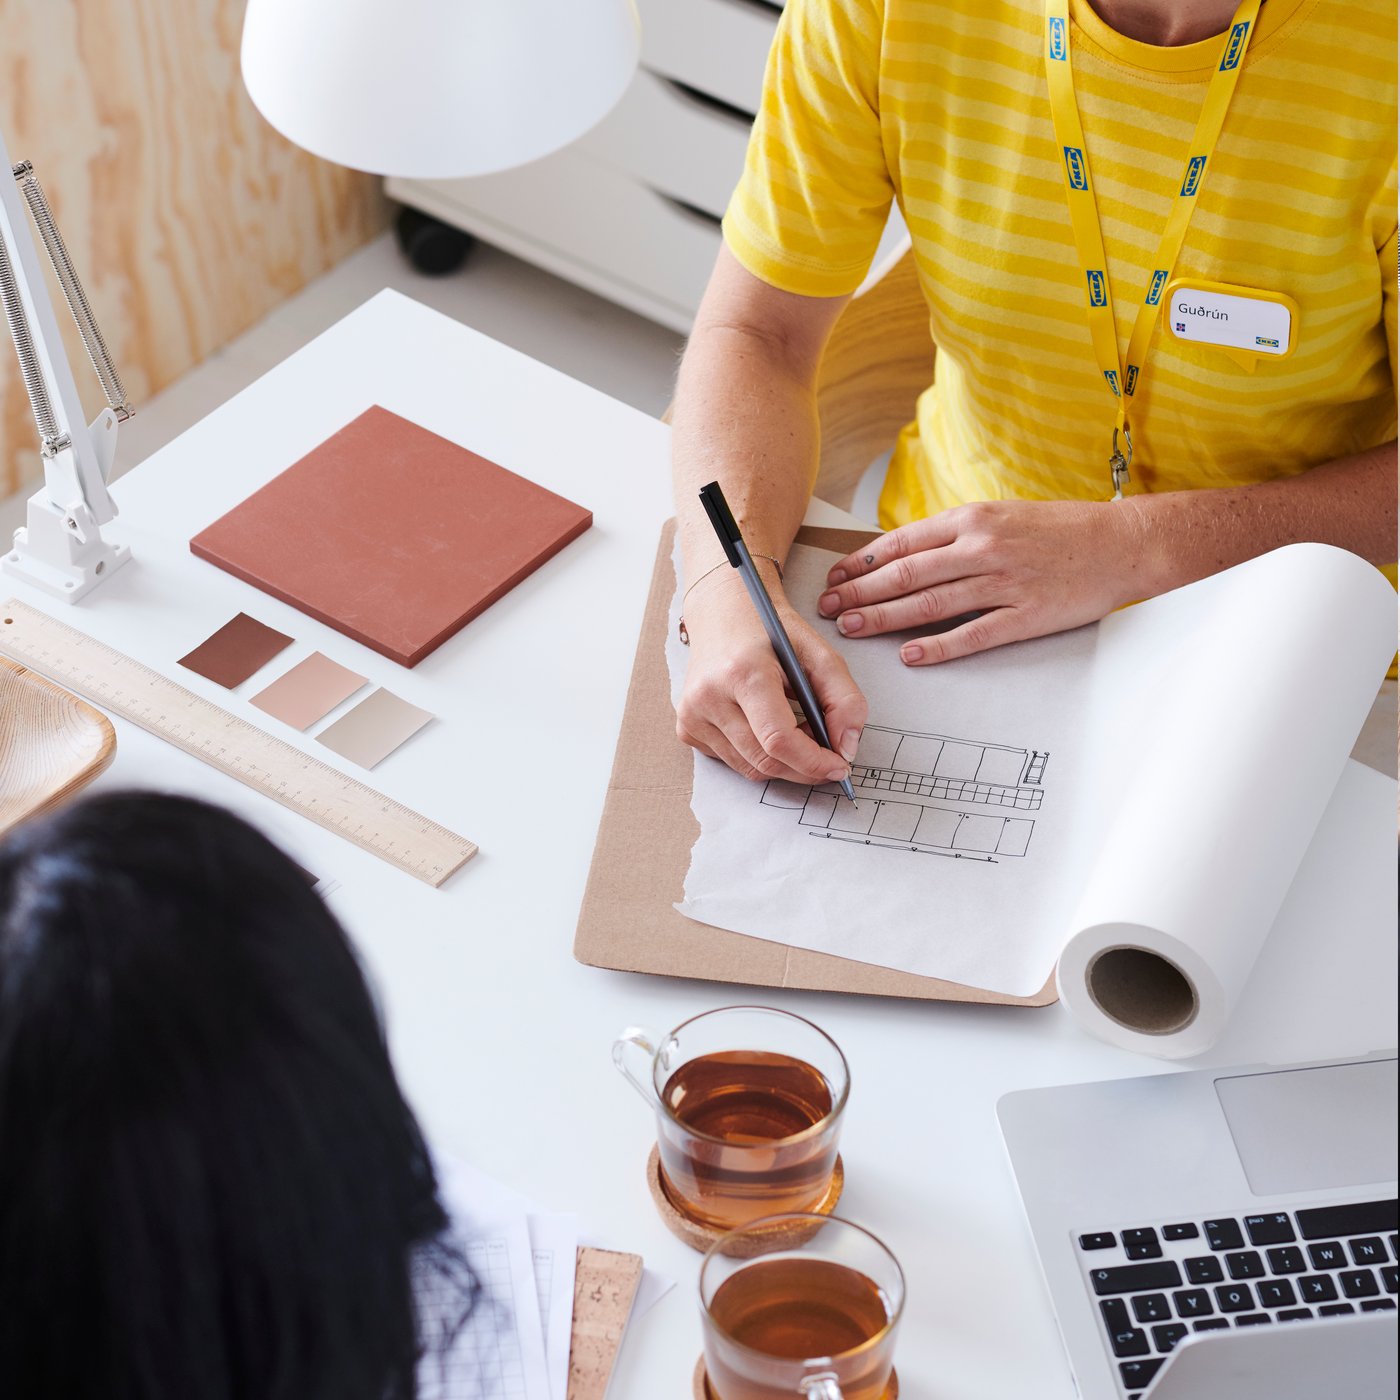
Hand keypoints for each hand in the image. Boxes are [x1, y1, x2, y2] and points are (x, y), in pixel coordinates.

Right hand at [677, 569, 867, 783]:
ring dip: (784, 763)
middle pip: (765, 760)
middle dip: (804, 768)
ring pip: (750, 768)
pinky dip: (759, 756)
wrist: (723, 615)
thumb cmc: (771, 632)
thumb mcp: (819, 654)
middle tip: (828, 755)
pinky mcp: (687, 728)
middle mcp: (709, 696)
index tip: (839, 766)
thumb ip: (844, 700)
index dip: (813, 762)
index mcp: (742, 672)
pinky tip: (768, 730)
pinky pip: (733, 762)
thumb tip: (847, 749)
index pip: (778, 739)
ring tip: (800, 735)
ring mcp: (693, 715)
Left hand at [817, 499, 1147, 662]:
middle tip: (828, 609)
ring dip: (884, 618)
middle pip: (905, 574)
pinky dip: (938, 646)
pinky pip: (973, 634)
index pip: (901, 543)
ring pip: (929, 603)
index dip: (861, 563)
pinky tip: (910, 656)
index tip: (833, 578)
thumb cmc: (1056, 530)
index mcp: (970, 519)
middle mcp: (982, 547)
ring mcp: (1004, 582)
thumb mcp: (999, 515)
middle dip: (859, 593)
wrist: (1120, 542)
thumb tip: (902, 555)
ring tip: (851, 629)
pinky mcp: (1026, 614)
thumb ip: (953, 535)